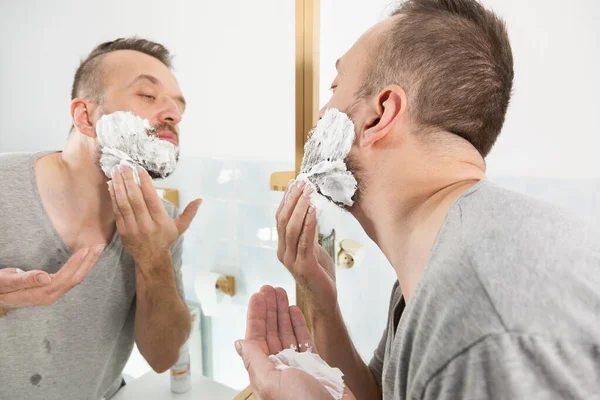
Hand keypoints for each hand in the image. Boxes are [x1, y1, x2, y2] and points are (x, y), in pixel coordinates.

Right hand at [0, 245, 103, 313]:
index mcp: (40, 295)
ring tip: (97, 249)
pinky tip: (87, 258)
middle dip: (88, 262)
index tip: (85, 250)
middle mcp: (50, 296)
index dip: (76, 264)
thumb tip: (45, 277)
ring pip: (75, 279)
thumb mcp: (7, 282)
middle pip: (75, 279)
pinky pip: (72, 278)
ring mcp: (53, 294)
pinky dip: (81, 266)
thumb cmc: (1, 288)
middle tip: (99, 246)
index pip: (64, 278)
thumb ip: (25, 280)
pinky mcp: (54, 290)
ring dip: (88, 263)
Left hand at [108, 166, 201, 262]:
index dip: (144, 182)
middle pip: (135, 198)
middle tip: (125, 165)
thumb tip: (200, 199)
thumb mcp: (180, 227)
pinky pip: (117, 211)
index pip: (151, 198)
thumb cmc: (166, 240)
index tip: (139, 169)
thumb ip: (189, 212)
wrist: (151, 259)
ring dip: (119, 185)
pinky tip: (112, 185)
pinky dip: (114, 197)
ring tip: (116, 171)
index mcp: (161, 221)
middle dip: (129, 180)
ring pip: (124, 203)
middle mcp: (146, 224)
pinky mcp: (122, 230)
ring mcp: (132, 228)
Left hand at [236, 286, 354, 399]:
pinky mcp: (315, 365)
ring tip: (282, 292)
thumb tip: (238, 343)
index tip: (258, 295)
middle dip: (269, 309)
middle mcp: (279, 367)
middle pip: (270, 331)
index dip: (256, 315)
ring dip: (283, 312)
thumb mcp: (271, 381)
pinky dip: (299, 324)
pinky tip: (294, 310)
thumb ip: (254, 360)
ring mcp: (298, 365)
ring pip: (287, 332)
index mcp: (265, 372)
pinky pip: (304, 339)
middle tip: (269, 287)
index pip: (255, 337)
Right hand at [276, 180, 336, 315]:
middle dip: (293, 200)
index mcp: (283, 248)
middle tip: (303, 184)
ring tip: (309, 193)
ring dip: (301, 208)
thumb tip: (309, 211)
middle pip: (283, 221)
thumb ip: (307, 234)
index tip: (294, 183)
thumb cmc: (319, 274)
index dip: (286, 200)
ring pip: (292, 229)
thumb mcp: (311, 249)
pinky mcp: (304, 266)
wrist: (323, 300)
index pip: (280, 219)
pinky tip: (314, 211)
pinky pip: (304, 241)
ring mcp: (291, 260)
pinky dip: (309, 224)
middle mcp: (283, 253)